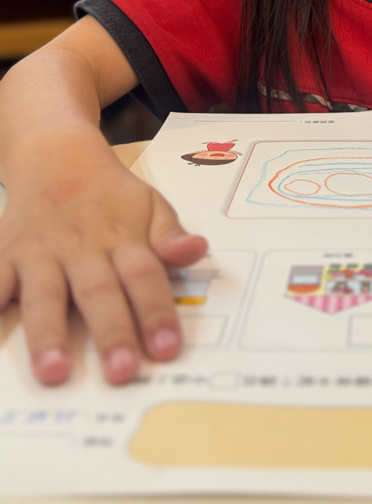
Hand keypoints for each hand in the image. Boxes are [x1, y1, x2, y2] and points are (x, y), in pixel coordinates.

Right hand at [0, 149, 207, 384]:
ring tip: (54, 371)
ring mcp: (40, 253)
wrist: (57, 155)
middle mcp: (81, 248)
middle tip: (121, 372)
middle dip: (111, 332)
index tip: (167, 350)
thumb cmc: (110, 193)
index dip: (156, 313)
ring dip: (48, 334)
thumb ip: (170, 234)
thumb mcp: (150, 205)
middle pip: (98, 292)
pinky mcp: (5, 254)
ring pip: (45, 295)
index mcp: (122, 238)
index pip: (145, 277)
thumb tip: (196, 250)